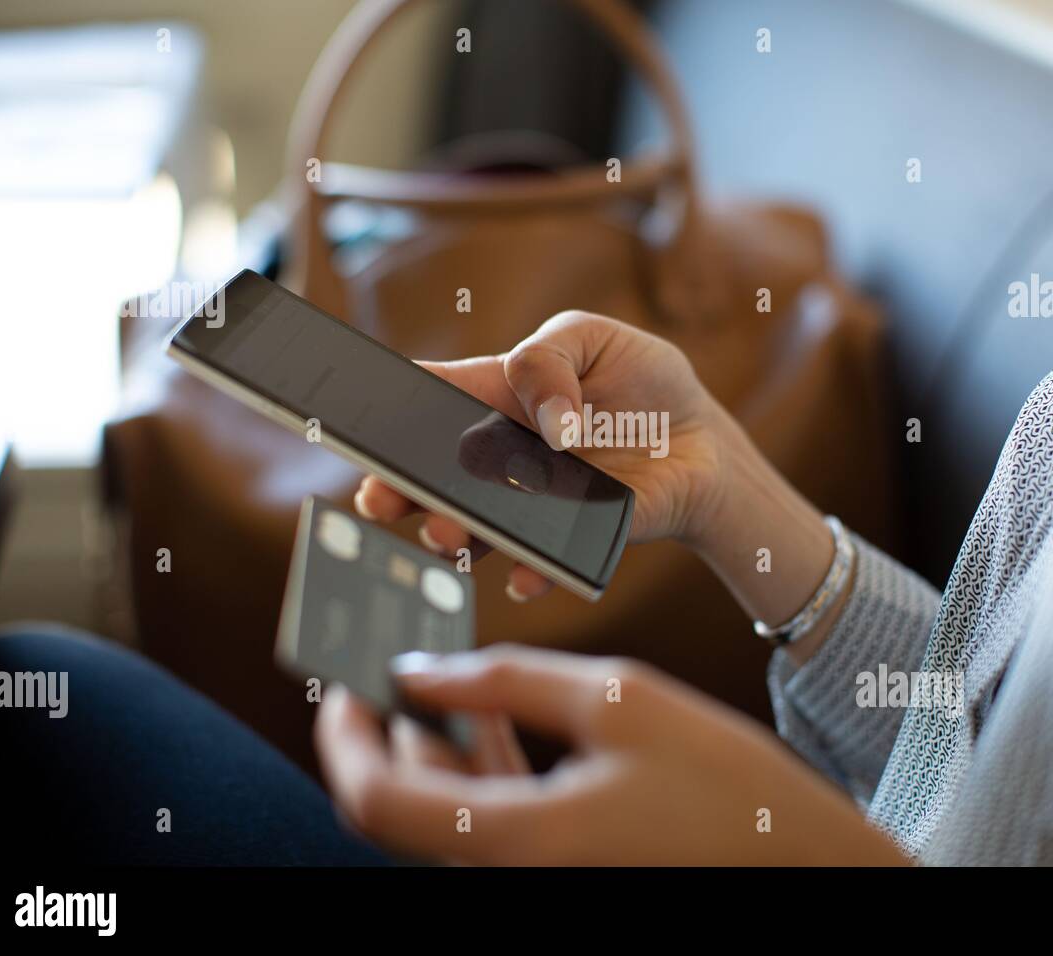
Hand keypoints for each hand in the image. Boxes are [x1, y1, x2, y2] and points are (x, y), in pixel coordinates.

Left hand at [314, 645, 905, 865]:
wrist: (797, 858)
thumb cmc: (723, 781)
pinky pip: (483, 818)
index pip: (375, 797)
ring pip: (440, 811)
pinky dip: (472, 765)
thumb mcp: (617, 699)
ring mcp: (531, 874)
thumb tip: (419, 667)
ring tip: (432, 668)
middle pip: (399, 806)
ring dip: (426, 741)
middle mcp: (506, 873)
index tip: (344, 674)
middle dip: (383, 728)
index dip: (345, 731)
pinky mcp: (554, 865)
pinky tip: (484, 711)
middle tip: (386, 656)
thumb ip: (507, 680)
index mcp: (513, 841)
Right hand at [355, 310, 728, 599]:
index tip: (349, 427)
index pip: (425, 402)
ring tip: (447, 535)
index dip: (381, 413)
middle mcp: (501, 457)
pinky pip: (542, 562)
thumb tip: (548, 424)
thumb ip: (549, 361)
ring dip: (453, 535)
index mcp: (492, 397)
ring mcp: (532, 502)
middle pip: (432, 477)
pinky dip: (531, 572)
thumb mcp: (593, 338)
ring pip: (475, 527)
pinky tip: (526, 575)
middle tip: (381, 499)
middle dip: (398, 491)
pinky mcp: (574, 537)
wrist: (704, 439)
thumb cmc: (639, 380)